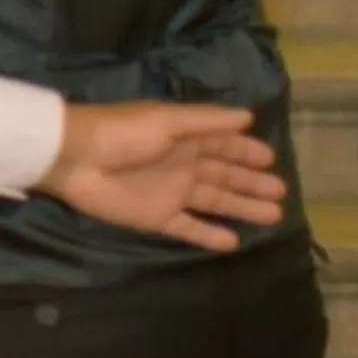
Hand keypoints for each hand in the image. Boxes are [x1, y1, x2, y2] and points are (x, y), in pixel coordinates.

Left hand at [38, 102, 286, 252]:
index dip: (246, 151)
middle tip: (281, 192)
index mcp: (184, 138)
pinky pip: (188, 228)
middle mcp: (181, 165)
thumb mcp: (167, 120)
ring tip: (272, 216)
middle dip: (251, 183)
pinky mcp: (156, 217)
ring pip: (213, 202)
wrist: (75, 158)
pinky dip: (208, 235)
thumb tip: (248, 115)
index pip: (223, 145)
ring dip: (241, 208)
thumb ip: (206, 121)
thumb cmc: (121, 132)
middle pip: (224, 175)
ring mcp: (169, 193)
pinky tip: (233, 242)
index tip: (271, 159)